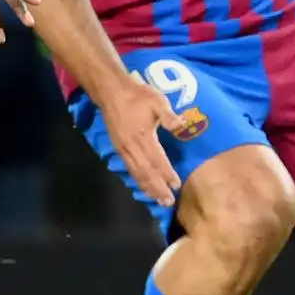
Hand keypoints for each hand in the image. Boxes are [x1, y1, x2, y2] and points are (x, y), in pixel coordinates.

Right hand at [95, 78, 184, 206]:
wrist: (111, 92)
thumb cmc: (137, 95)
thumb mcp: (157, 101)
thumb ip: (169, 116)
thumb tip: (182, 126)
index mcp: (143, 137)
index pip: (157, 160)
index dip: (167, 174)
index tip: (176, 185)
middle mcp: (132, 147)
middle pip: (146, 172)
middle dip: (158, 188)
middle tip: (168, 202)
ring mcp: (124, 149)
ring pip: (137, 173)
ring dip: (148, 188)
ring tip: (157, 200)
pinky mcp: (118, 148)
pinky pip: (129, 169)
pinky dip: (138, 180)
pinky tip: (143, 186)